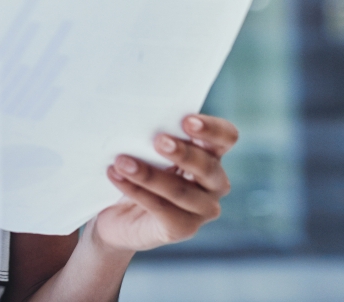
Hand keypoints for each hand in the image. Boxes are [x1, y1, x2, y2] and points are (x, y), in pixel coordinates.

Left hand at [94, 114, 237, 251]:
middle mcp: (215, 183)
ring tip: (122, 161)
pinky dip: (136, 191)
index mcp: (213, 154)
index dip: (211, 129)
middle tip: (158, 141)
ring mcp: (203, 210)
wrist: (118, 215)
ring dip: (149, 174)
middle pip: (208, 166)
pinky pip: (161, 209)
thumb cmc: (139, 169)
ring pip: (180, 191)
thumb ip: (156, 134)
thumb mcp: (149, 149)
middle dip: (182, 153)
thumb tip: (142, 115)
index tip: (187, 120)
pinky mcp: (183, 229)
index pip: (226, 137)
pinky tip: (116, 176)